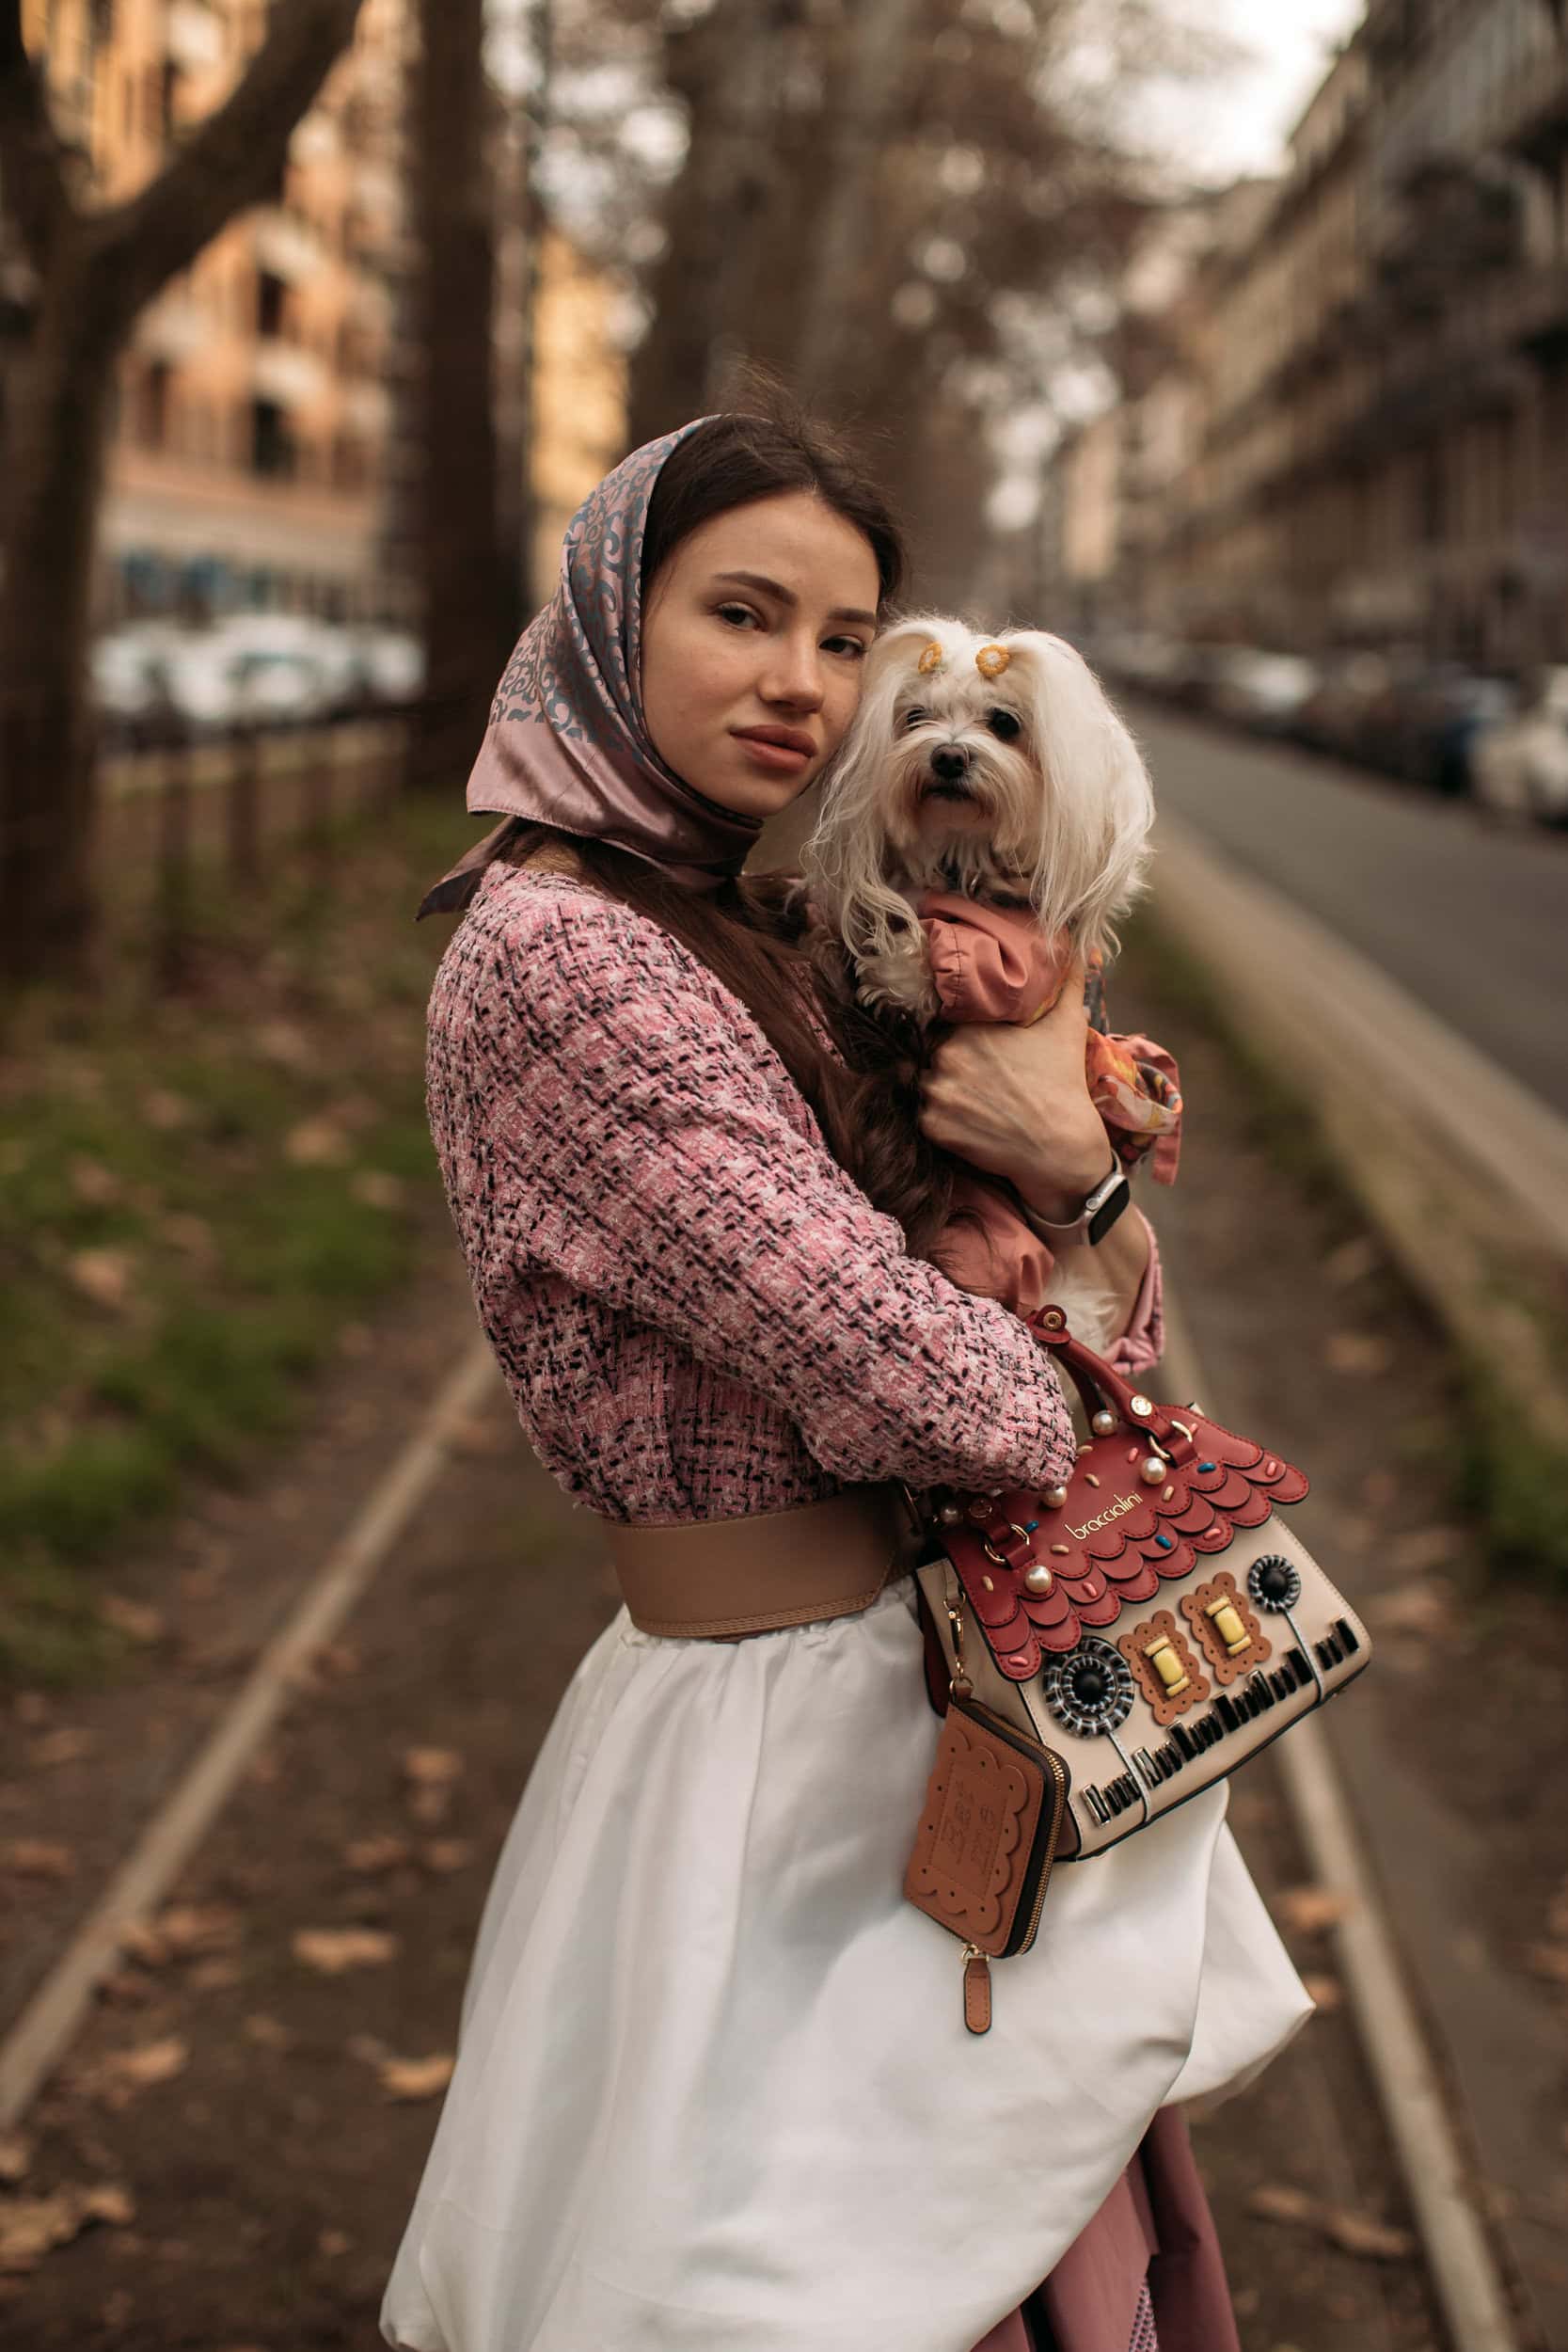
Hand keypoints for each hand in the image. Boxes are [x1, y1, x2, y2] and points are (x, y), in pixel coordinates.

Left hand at [918, 964, 1111, 1224]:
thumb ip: (1068, 982)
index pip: (946, 1022)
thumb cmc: (1063, 1083)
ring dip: (942, 1090)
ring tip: (974, 1100)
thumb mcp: (1067, 1025)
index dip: (958, 1033)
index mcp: (969, 1027)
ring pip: (926, 1083)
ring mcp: (936, 1093)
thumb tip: (1081, 946)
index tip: (977, 1048)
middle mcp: (946, 1056)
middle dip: (950, 1062)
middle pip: (933, 1052)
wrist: (1060, 1147)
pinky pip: (924, 1117)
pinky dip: (941, 1120)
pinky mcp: (932, 1127)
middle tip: (979, 1078)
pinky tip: (968, 1121)